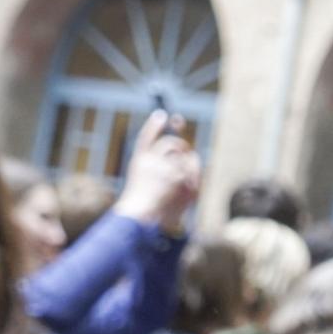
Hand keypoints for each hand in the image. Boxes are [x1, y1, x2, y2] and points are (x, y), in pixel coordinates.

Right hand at [116, 112, 201, 231]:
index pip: (146, 137)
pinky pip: (191, 170)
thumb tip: (180, 161)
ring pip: (184, 157)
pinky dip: (193, 177)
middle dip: (181, 146)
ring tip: (186, 183)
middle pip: (171, 143)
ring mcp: (163, 165)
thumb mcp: (146, 191)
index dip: (154, 125)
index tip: (162, 115)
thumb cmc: (143, 211)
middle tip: (187, 152)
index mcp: (138, 163)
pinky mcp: (175, 173)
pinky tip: (188, 189)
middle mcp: (150, 160)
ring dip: (189, 165)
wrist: (140, 218)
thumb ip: (159, 175)